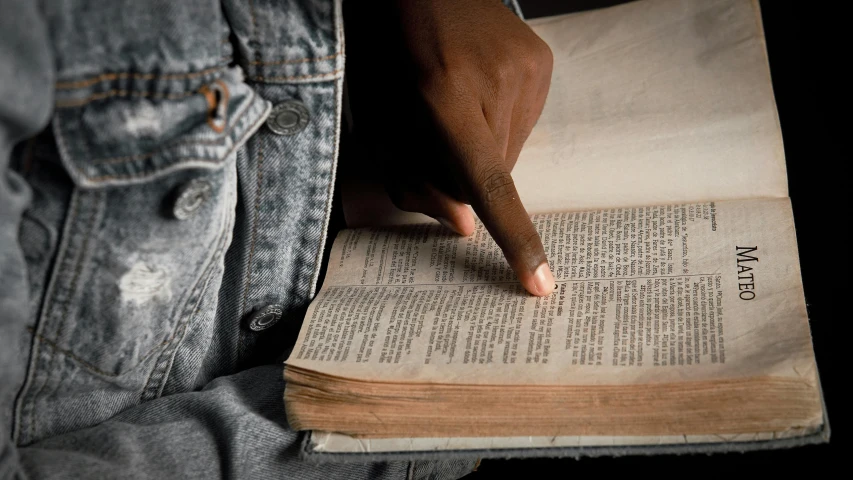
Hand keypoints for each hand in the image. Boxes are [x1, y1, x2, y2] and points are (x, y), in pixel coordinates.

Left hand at [345, 0, 555, 295]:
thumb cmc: (384, 55)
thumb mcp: (377, 123)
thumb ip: (413, 181)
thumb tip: (466, 226)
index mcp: (444, 96)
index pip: (489, 184)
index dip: (515, 238)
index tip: (539, 282)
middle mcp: (497, 82)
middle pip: (496, 173)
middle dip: (466, 173)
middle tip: (437, 133)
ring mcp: (527, 68)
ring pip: (513, 149)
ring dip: (485, 146)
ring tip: (456, 102)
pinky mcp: (542, 61)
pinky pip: (526, 120)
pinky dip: (500, 121)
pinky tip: (475, 88)